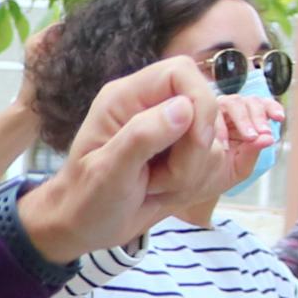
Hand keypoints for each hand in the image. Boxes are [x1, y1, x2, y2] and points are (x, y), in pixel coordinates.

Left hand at [11, 57, 264, 259]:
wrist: (85, 227)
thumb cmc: (86, 199)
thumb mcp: (109, 172)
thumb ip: (143, 136)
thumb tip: (183, 107)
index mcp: (125, 97)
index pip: (182, 71)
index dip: (200, 101)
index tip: (199, 141)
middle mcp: (149, 105)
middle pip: (204, 106)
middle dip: (195, 149)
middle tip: (160, 179)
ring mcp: (167, 128)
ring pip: (211, 137)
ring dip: (193, 170)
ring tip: (155, 186)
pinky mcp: (179, 150)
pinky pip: (211, 157)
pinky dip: (198, 179)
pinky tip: (165, 190)